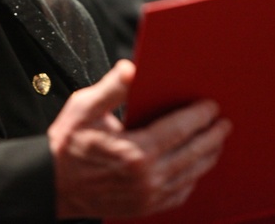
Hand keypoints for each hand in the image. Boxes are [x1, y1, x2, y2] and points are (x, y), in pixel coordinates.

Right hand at [48, 59, 231, 219]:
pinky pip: (178, 194)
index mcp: (135, 151)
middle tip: (224, 123)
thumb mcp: (84, 107)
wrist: (51, 184)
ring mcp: (147, 195)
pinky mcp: (143, 207)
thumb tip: (132, 67)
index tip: (211, 106)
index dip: (200, 116)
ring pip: (190, 175)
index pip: (180, 129)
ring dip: (207, 157)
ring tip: (216, 143)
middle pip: (193, 153)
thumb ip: (113, 87)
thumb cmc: (67, 144)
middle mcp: (146, 177)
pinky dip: (192, 179)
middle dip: (212, 136)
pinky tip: (195, 168)